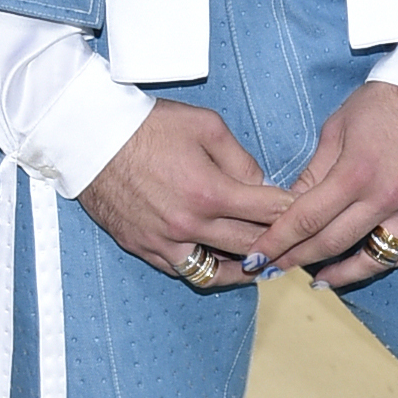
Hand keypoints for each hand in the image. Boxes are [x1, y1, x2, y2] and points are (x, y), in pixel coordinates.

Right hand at [77, 99, 294, 282]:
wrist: (91, 139)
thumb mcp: (205, 125)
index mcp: (209, 192)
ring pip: (220, 270)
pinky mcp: (144, 248)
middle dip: (279, 244)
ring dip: (246, 268)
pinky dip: (210, 269)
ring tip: (265, 263)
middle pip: (251, 247)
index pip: (269, 212)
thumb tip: (261, 185)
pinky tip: (223, 262)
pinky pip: (186, 271)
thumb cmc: (148, 125)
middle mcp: (189, 225)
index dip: (294, 212)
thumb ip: (241, 159)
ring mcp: (165, 242)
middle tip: (295, 242)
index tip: (307, 211)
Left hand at [247, 82, 397, 290]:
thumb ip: (314, 172)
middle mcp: (386, 197)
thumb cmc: (384, 102)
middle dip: (298, 260)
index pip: (307, 220)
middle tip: (275, 270)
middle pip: (333, 243)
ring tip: (319, 278)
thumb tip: (290, 205)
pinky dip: (384, 261)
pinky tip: (364, 262)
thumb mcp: (337, 128)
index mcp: (356, 172)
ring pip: (373, 259)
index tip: (258, 257)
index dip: (278, 242)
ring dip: (342, 273)